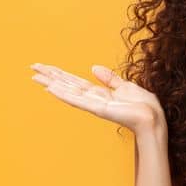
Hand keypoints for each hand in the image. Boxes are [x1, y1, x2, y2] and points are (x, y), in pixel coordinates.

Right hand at [30, 63, 164, 132]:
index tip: (44, 67)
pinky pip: (78, 100)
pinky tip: (51, 88)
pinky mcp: (98, 109)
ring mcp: (93, 105)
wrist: (153, 119)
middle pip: (67, 84)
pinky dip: (64, 94)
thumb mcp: (126, 87)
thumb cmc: (144, 107)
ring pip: (68, 91)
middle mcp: (93, 99)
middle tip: (32, 68)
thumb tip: (93, 67)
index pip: (74, 82)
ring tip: (35, 77)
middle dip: (50, 76)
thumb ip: (110, 79)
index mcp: (99, 93)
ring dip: (51, 83)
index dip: (60, 74)